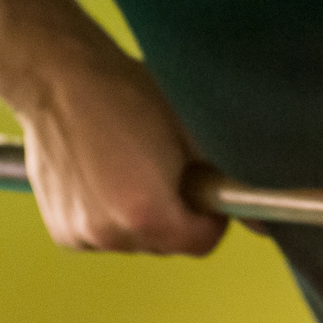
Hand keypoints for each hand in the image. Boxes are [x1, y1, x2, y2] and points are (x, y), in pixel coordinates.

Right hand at [0, 0, 225, 257]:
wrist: (58, 78)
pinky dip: (109, 216)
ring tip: (127, 167)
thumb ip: (223, 184)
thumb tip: (263, 222)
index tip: (201, 188)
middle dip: (175, 215)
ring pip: (135, 242)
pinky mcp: (62, 230)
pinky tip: (101, 177)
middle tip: (163, 168)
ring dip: (141, 217)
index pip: (202, 243)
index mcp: (148, 214)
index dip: (209, 215)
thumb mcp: (190, 132)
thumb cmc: (126, 95)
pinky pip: (104, 235)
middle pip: (168, 244)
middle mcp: (112, 234)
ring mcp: (83, 234)